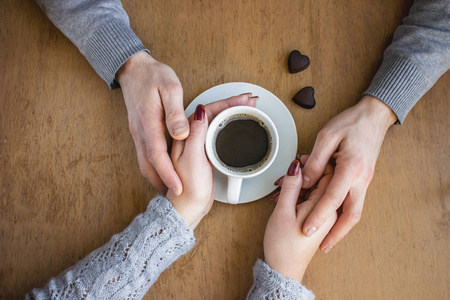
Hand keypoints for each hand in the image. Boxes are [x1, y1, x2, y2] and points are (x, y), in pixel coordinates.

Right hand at [117, 51, 187, 194]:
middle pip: (148, 166)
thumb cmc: (153, 76)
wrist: (132, 68)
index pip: (158, 156)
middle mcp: (140, 132)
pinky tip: (163, 171)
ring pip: (145, 163)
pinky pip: (145, 155)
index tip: (179, 188)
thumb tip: (181, 134)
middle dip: (161, 184)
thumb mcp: (170, 88)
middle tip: (175, 198)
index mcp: (149, 123)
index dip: (169, 174)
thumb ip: (175, 112)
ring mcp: (138, 133)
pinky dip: (153, 168)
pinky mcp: (139, 131)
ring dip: (156, 178)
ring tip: (170, 190)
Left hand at [166, 94, 256, 228]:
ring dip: (233, 113)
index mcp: (185, 134)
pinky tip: (237, 124)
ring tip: (248, 108)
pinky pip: (219, 133)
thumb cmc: (188, 186)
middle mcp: (191, 137)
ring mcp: (199, 144)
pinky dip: (230, 126)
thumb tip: (202, 110)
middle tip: (250, 101)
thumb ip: (197, 133)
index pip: (207, 111)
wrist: (189, 206)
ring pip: (218, 122)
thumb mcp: (192, 157)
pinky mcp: (206, 152)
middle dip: (232, 104)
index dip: (226, 103)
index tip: (241, 99)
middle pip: (214, 113)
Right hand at [264, 161, 336, 282]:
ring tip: (282, 189)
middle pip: (322, 182)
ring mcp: (324, 217)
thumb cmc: (284, 246)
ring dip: (299, 187)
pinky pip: (312, 201)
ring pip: (315, 191)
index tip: (301, 161)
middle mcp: (330, 212)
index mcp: (327, 208)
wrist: (283, 269)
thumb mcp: (283, 211)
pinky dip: (298, 196)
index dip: (313, 164)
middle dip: (304, 176)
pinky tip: (286, 198)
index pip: (329, 174)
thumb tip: (296, 166)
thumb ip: (291, 186)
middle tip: (286, 176)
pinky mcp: (317, 221)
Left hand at [301, 95, 396, 251]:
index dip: (318, 216)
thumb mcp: (327, 136)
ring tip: (327, 240)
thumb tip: (304, 180)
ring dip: (341, 228)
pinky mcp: (364, 180)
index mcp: (351, 168)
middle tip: (322, 247)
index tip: (307, 230)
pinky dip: (344, 215)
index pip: (332, 198)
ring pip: (355, 212)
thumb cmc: (351, 123)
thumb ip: (315, 161)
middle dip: (337, 234)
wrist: (374, 117)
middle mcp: (361, 179)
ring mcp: (365, 181)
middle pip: (351, 215)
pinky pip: (355, 203)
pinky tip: (333, 219)